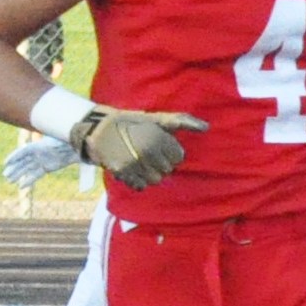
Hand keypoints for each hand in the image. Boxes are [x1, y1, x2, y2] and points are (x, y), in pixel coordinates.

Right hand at [3, 135, 76, 186]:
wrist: (75, 148)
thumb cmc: (67, 141)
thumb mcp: (59, 140)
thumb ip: (53, 141)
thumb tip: (51, 137)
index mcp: (38, 146)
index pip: (23, 152)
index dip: (14, 156)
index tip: (6, 163)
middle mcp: (37, 153)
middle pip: (23, 162)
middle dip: (14, 168)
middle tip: (5, 175)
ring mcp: (40, 160)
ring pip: (27, 169)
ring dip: (18, 175)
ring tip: (9, 181)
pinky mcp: (45, 167)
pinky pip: (35, 175)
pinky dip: (28, 180)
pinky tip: (21, 186)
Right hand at [77, 106, 207, 188]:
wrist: (98, 129)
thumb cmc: (133, 123)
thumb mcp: (157, 119)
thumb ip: (182, 121)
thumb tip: (206, 127)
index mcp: (159, 138)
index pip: (178, 158)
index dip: (170, 153)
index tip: (159, 146)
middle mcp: (148, 151)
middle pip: (167, 170)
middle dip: (160, 163)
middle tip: (147, 153)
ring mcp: (135, 164)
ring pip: (156, 180)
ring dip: (150, 173)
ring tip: (140, 161)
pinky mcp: (122, 173)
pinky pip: (140, 186)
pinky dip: (138, 181)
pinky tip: (133, 170)